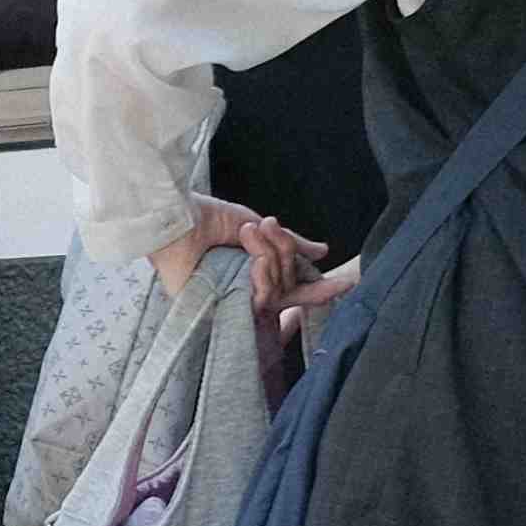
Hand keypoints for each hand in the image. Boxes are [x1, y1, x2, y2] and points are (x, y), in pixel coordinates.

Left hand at [168, 195, 333, 315]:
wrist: (177, 217)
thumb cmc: (207, 217)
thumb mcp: (258, 227)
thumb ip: (289, 243)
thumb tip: (324, 252)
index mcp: (253, 270)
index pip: (292, 287)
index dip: (321, 289)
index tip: (348, 283)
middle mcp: (244, 288)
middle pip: (289, 285)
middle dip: (285, 253)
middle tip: (267, 228)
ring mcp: (232, 299)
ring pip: (277, 289)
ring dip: (270, 257)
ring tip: (248, 232)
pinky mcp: (217, 307)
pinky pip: (258, 300)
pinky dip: (262, 275)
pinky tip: (253, 259)